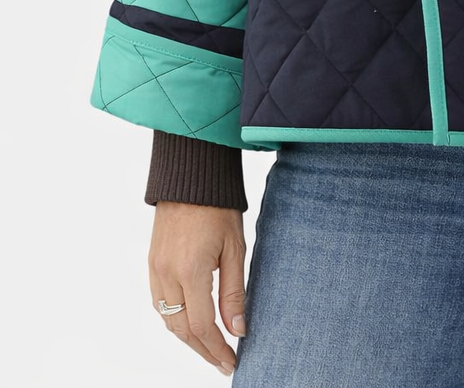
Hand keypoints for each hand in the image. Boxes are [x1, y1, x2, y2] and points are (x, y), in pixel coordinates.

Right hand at [149, 201, 246, 375]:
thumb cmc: (218, 206)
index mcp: (190, 272)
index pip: (203, 326)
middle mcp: (167, 275)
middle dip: (203, 350)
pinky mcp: (151, 263)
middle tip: (223, 361)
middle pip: (182, 330)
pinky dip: (174, 319)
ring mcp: (155, 269)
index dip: (218, 349)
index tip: (232, 361)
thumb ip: (234, 292)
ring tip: (210, 347)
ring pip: (168, 320)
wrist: (190, 175)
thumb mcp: (235, 248)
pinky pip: (159, 303)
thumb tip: (238, 330)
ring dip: (187, 338)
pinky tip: (190, 323)